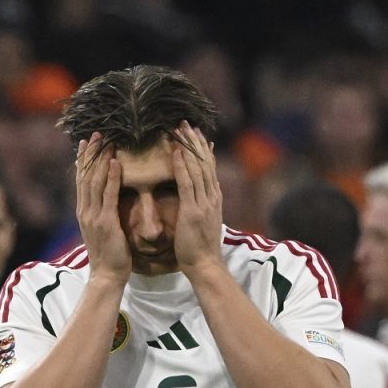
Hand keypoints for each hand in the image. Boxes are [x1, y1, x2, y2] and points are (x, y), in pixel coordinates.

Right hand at [75, 133, 129, 282]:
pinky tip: (116, 162)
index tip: (87, 143)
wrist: (107, 276)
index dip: (84, 161)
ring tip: (106, 141)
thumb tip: (107, 203)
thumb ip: (102, 215)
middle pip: (85, 176)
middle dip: (90, 154)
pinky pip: (108, 195)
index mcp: (84, 212)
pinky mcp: (105, 222)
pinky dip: (111, 177)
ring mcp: (93, 216)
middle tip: (95, 134)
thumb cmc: (110, 256)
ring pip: (94, 181)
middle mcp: (85, 211)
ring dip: (100, 159)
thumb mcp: (103, 231)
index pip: (82, 181)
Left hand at [171, 122, 223, 275]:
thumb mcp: (205, 221)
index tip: (196, 133)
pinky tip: (174, 152)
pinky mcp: (192, 210)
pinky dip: (181, 166)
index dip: (203, 150)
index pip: (209, 169)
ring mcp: (204, 203)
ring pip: (197, 168)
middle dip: (195, 142)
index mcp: (214, 199)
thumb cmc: (200, 247)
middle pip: (205, 163)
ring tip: (180, 129)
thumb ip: (203, 204)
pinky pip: (186, 183)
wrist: (205, 265)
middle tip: (187, 123)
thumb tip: (199, 194)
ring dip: (188, 147)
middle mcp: (212, 197)